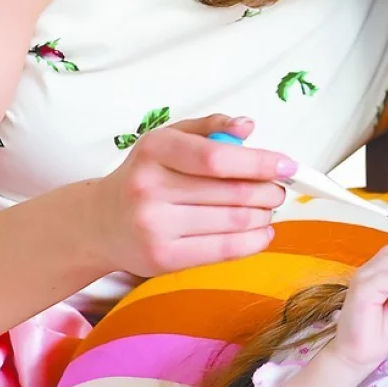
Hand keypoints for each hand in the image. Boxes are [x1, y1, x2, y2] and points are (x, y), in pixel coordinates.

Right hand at [92, 114, 288, 276]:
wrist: (99, 222)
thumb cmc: (144, 175)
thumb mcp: (168, 138)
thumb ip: (210, 127)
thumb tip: (247, 127)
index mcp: (155, 150)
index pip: (217, 157)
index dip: (260, 162)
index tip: (288, 166)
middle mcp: (150, 188)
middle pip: (232, 192)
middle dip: (268, 191)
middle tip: (278, 189)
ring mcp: (154, 227)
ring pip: (233, 222)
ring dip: (264, 215)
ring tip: (266, 209)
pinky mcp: (162, 259)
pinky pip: (222, 251)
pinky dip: (253, 242)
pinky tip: (261, 233)